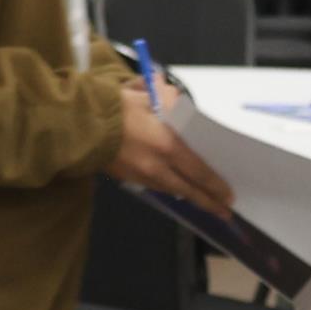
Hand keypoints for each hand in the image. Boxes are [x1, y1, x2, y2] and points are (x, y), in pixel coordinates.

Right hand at [110, 82, 234, 213]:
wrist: (80, 125)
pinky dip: (169, 188)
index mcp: (168, 146)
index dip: (216, 186)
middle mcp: (158, 167)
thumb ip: (170, 101)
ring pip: (172, 190)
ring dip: (188, 196)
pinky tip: (175, 187)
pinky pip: (155, 186)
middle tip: (223, 211)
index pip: (200, 172)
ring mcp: (141, 175)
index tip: (229, 197)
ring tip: (202, 201)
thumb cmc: (116, 108)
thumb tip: (180, 101)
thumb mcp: (148, 97)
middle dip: (208, 202)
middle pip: (188, 190)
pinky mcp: (127, 177)